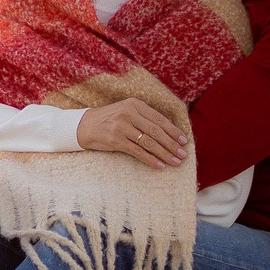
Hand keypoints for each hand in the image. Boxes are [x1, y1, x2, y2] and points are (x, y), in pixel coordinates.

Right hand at [76, 98, 190, 169]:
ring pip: (149, 142)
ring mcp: (122, 127)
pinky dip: (150, 159)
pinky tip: (160, 165)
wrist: (85, 125)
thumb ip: (144, 118)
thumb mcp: (127, 112)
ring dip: (164, 154)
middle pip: (156, 131)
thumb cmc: (110, 120)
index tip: (184, 141)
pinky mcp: (115, 140)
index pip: (159, 119)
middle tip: (182, 154)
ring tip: (175, 161)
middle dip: (172, 144)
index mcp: (135, 104)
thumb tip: (169, 133)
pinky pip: (138, 152)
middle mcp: (129, 113)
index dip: (173, 131)